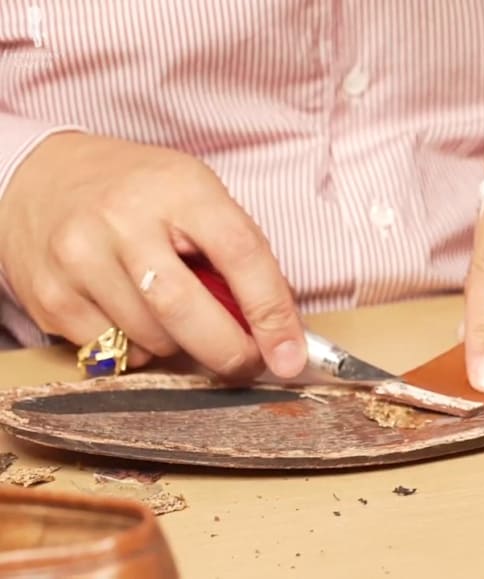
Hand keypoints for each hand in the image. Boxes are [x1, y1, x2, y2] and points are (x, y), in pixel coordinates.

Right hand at [0, 132, 307, 378]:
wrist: (46, 178)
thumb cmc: (141, 193)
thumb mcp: (197, 197)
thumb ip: (237, 255)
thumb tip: (276, 329)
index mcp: (180, 190)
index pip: (240, 254)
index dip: (272, 312)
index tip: (289, 355)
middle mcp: (123, 221)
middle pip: (185, 309)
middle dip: (228, 352)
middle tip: (247, 364)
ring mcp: (79, 258)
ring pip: (150, 340)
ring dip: (181, 349)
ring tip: (181, 322)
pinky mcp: (49, 295)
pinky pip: (111, 353)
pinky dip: (138, 351)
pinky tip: (136, 320)